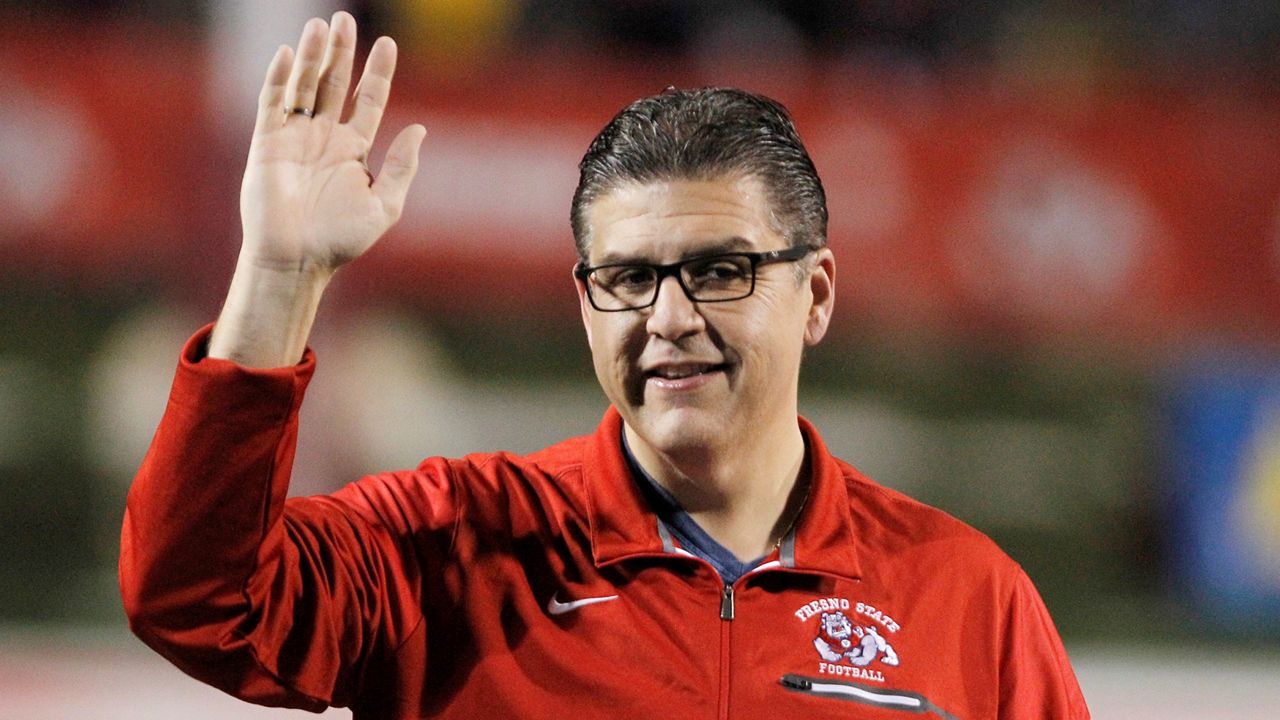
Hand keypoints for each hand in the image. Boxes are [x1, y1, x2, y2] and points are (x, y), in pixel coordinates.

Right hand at [239, 12, 425, 274]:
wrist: (298, 259)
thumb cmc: (341, 240)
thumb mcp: (385, 204)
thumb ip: (401, 167)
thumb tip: (420, 130)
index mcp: (354, 149)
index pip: (369, 99)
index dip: (378, 72)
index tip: (387, 43)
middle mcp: (325, 137)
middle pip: (335, 83)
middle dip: (341, 52)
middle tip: (344, 18)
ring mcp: (295, 137)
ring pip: (305, 86)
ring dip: (312, 56)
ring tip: (320, 26)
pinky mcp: (268, 143)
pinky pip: (273, 103)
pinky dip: (280, 79)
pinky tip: (289, 55)